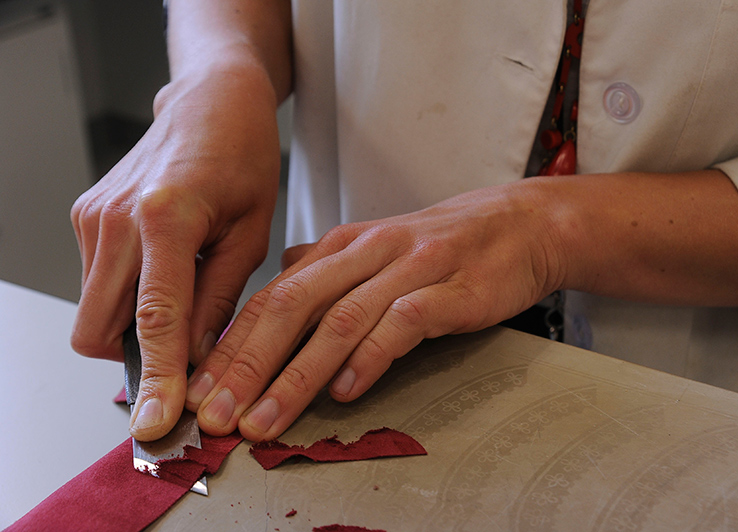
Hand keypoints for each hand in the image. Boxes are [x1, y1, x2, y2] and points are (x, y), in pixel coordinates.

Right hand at [70, 64, 280, 440]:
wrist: (210, 100)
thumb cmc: (243, 157)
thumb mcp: (251, 233)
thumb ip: (218, 300)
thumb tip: (194, 359)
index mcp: (166, 217)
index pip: (153, 320)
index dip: (155, 378)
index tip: (157, 423)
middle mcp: (115, 219)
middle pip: (98, 330)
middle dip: (135, 357)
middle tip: (184, 357)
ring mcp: (93, 216)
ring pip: (94, 310)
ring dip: (134, 324)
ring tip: (187, 291)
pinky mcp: (87, 215)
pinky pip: (98, 281)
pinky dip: (128, 295)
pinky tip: (168, 267)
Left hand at [185, 181, 565, 440]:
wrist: (517, 225)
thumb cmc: (443, 246)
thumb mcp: (375, 248)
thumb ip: (326, 270)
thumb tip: (279, 281)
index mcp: (340, 247)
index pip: (270, 297)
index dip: (230, 346)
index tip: (200, 391)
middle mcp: (365, 253)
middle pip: (291, 307)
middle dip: (246, 366)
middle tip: (217, 415)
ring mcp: (408, 268)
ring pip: (339, 320)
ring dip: (296, 376)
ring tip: (266, 420)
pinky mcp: (449, 288)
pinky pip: (401, 323)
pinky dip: (370, 358)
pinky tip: (347, 390)